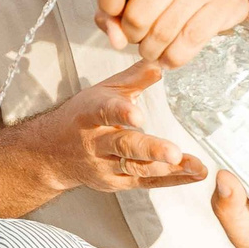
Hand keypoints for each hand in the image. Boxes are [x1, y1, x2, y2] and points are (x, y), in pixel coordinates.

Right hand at [41, 60, 208, 194]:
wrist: (52, 153)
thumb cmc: (82, 117)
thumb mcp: (102, 93)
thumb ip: (133, 79)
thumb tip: (160, 64)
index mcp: (90, 115)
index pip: (106, 111)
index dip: (122, 113)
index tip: (139, 115)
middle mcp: (96, 144)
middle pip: (124, 146)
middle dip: (151, 150)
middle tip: (174, 153)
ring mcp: (105, 167)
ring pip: (137, 168)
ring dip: (169, 169)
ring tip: (196, 166)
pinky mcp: (116, 183)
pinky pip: (146, 182)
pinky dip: (172, 180)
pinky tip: (194, 174)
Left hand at [97, 0, 248, 67]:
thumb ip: (115, 6)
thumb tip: (116, 40)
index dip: (107, 7)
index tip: (116, 14)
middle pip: (137, 17)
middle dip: (132, 36)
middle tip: (140, 34)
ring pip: (160, 37)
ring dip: (151, 51)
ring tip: (153, 48)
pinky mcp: (223, 6)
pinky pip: (186, 46)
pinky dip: (172, 59)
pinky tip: (170, 56)